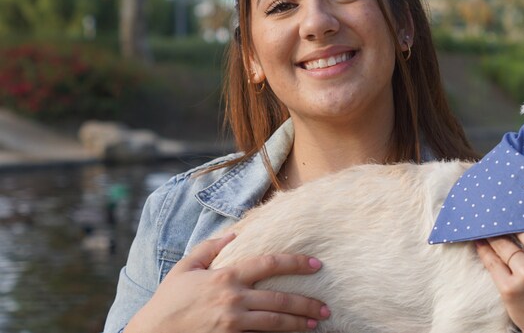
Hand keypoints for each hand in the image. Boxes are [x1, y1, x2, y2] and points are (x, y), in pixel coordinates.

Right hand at [126, 233, 330, 331]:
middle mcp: (233, 299)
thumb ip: (210, 248)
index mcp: (226, 276)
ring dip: (298, 323)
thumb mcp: (185, 268)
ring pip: (275, 322)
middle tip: (324, 307)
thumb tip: (234, 232)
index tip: (316, 265)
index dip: (296, 263)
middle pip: (280, 299)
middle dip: (306, 303)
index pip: (269, 264)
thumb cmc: (168, 301)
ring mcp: (232, 323)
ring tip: (315, 323)